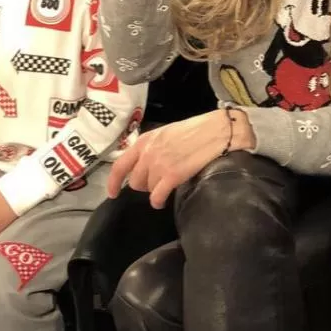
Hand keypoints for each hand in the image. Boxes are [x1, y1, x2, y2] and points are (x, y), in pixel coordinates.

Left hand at [107, 110, 252, 208]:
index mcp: (145, 140)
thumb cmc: (197, 129)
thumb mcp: (167, 133)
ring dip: (155, 190)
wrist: (218, 130)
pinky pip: (157, 195)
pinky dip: (158, 201)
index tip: (113, 193)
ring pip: (147, 188)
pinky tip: (162, 202)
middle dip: (144, 185)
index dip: (113, 182)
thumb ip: (153, 147)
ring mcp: (159, 164)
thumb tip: (145, 164)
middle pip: (135, 181)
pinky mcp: (172, 175)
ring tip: (167, 187)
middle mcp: (148, 153)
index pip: (120, 165)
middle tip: (156, 184)